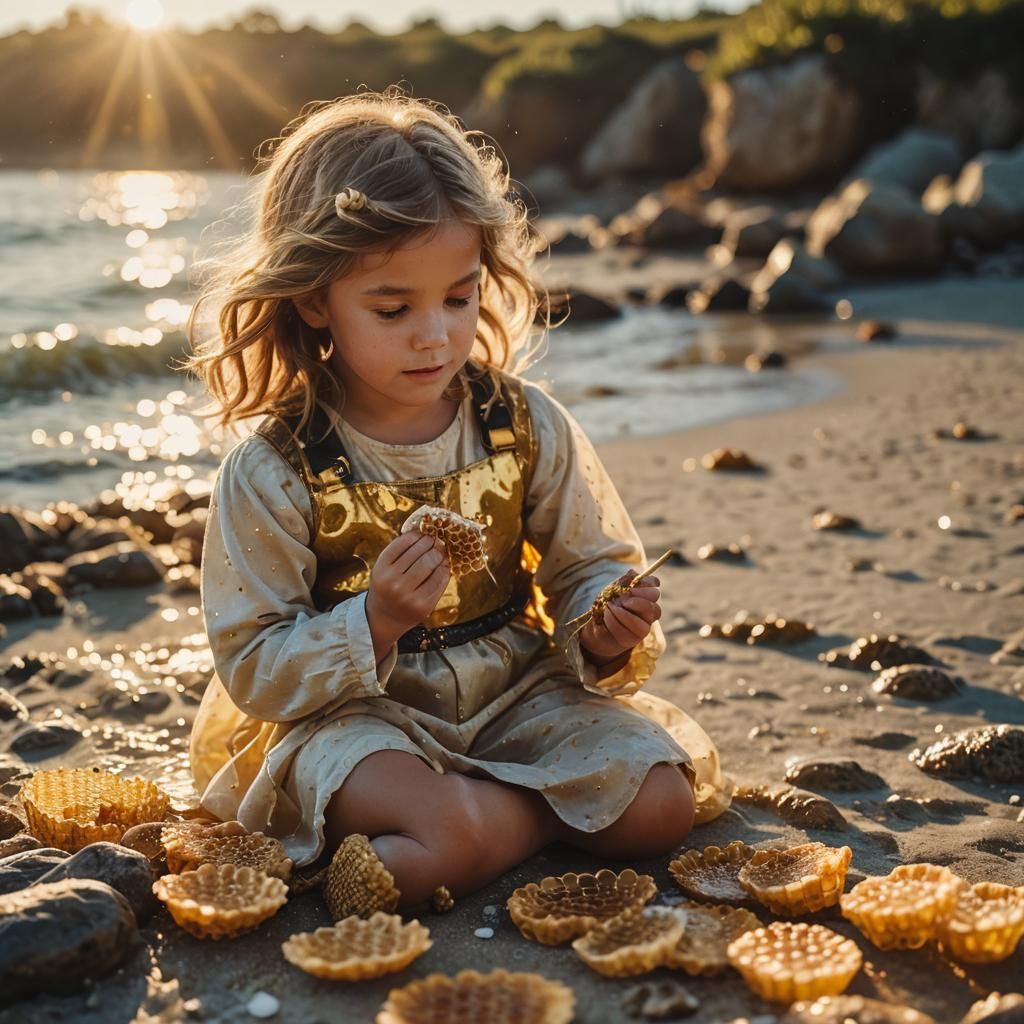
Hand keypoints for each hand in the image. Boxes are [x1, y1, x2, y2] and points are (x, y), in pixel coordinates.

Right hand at [365, 532, 450, 659]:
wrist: (385, 617)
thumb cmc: (388, 586)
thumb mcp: (385, 568)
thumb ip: (400, 551)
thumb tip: (425, 532)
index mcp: (381, 569)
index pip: (403, 543)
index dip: (417, 535)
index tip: (425, 532)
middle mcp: (393, 582)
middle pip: (419, 554)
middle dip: (431, 544)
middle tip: (437, 540)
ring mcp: (408, 596)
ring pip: (430, 565)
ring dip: (439, 555)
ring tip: (441, 551)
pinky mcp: (423, 606)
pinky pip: (439, 582)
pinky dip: (444, 570)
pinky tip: (444, 566)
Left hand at [579, 572, 661, 666]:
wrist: (596, 625)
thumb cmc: (607, 605)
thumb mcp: (612, 589)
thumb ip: (623, 582)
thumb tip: (633, 573)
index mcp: (645, 595)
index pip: (654, 586)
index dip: (646, 584)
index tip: (630, 586)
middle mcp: (649, 611)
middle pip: (654, 607)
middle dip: (638, 602)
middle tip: (622, 600)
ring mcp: (643, 626)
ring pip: (645, 622)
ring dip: (624, 613)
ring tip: (610, 608)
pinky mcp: (634, 639)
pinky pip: (630, 631)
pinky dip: (615, 622)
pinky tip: (607, 617)